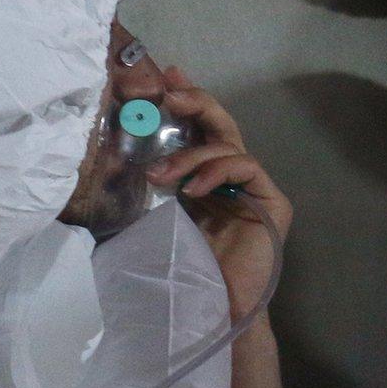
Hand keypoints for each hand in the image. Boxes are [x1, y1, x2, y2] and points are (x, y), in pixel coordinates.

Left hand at [148, 67, 293, 321]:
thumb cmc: (183, 273)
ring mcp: (256, 190)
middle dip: (195, 102)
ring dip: (192, 153)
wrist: (213, 311)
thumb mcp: (157, 217)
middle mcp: (234, 179)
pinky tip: (194, 188)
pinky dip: (217, 170)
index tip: (163, 76)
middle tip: (170, 92)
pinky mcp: (272, 204)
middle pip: (221, 125)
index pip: (200, 130)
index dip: (186, 100)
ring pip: (229, 145)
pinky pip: (247, 167)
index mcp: (207, 179)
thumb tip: (114, 154)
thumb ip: (153, 187)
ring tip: (162, 175)